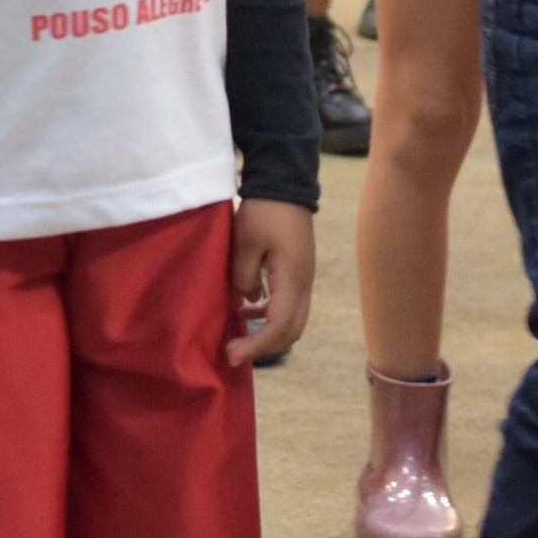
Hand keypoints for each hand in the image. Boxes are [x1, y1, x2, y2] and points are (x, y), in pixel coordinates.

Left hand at [225, 198, 314, 368]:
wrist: (286, 183)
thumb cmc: (264, 210)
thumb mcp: (244, 243)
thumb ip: (244, 277)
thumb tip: (246, 301)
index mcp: (292, 278)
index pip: (279, 326)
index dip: (256, 345)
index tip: (232, 354)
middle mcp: (304, 284)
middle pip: (291, 331)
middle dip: (264, 347)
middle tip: (233, 353)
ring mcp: (304, 279)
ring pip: (293, 321)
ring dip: (268, 334)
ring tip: (238, 336)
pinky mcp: (299, 273)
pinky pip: (289, 306)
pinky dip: (270, 316)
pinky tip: (246, 310)